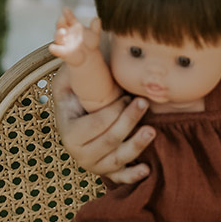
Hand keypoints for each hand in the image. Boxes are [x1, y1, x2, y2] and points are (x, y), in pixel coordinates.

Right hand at [49, 7, 101, 66]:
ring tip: (62, 32)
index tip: (66, 9)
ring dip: (58, 34)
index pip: (69, 18)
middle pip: (60, 24)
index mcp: (73, 25)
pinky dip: (54, 48)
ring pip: (57, 36)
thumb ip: (95, 27)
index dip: (67, 13)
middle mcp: (66, 32)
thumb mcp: (94, 35)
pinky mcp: (60, 51)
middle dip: (60, 21)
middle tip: (62, 18)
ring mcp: (62, 41)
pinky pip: (54, 48)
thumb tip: (97, 19)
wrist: (88, 56)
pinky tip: (54, 48)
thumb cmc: (89, 42)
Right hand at [53, 65, 153, 184]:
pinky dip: (133, 176)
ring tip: (151, 131)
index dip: (112, 111)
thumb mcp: (69, 81)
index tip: (126, 96)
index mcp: (69, 132)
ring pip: (118, 158)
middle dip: (127, 121)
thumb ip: (71, 65)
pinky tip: (146, 169)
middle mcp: (79, 152)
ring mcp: (95, 164)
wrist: (82, 119)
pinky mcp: (109, 172)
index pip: (94, 124)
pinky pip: (121, 178)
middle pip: (108, 140)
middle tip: (143, 103)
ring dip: (136, 145)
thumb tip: (70, 43)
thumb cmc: (78, 96)